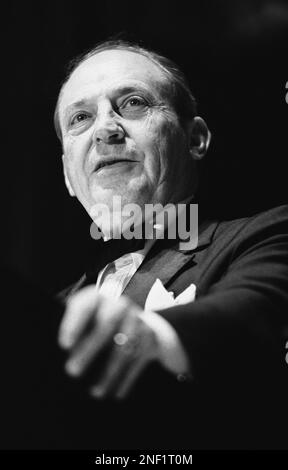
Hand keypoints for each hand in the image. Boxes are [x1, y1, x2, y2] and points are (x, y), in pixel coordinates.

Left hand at [58, 285, 160, 399]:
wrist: (140, 323)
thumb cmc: (100, 326)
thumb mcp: (86, 321)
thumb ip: (75, 332)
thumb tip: (65, 354)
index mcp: (97, 298)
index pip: (85, 305)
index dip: (74, 323)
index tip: (64, 345)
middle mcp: (119, 304)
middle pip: (107, 323)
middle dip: (90, 349)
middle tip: (73, 371)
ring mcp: (136, 319)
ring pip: (124, 345)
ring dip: (109, 371)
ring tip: (96, 391)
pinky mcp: (150, 336)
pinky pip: (138, 359)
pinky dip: (126, 378)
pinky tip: (116, 392)